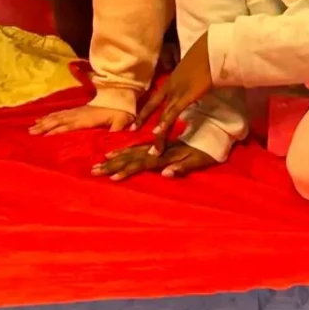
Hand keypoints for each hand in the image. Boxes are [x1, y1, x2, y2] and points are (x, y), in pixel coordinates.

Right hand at [30, 102, 129, 136]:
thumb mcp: (122, 121)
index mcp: (88, 119)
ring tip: (32, 127)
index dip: (58, 130)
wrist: (119, 100)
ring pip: (57, 116)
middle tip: (31, 132)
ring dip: (44, 121)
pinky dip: (49, 116)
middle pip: (59, 120)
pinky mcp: (76, 111)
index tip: (46, 135)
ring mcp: (77, 112)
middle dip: (45, 126)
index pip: (70, 125)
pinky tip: (42, 120)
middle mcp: (79, 114)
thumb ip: (117, 129)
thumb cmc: (121, 113)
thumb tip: (113, 137)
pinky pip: (60, 114)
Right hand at [93, 140, 215, 182]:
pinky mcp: (157, 144)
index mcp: (166, 155)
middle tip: (95, 171)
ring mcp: (157, 146)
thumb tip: (164, 173)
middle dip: (113, 164)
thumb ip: (182, 168)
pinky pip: (138, 147)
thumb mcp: (199, 161)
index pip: (142, 163)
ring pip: (132, 151)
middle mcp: (158, 150)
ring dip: (115, 158)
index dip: (127, 170)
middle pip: (132, 157)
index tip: (112, 176)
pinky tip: (114, 153)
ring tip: (100, 163)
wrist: (214, 133)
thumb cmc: (207, 152)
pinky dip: (125, 150)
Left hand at [135, 35, 213, 149]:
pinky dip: (165, 124)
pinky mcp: (187, 95)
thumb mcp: (195, 68)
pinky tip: (158, 134)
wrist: (214, 47)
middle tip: (131, 134)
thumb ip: (191, 78)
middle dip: (143, 121)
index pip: (154, 98)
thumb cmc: (208, 54)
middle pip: (154, 107)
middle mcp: (171, 86)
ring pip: (163, 116)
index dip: (145, 111)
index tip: (135, 123)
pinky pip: (173, 112)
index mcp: (173, 80)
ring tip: (152, 151)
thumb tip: (193, 84)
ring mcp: (178, 91)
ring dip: (158, 135)